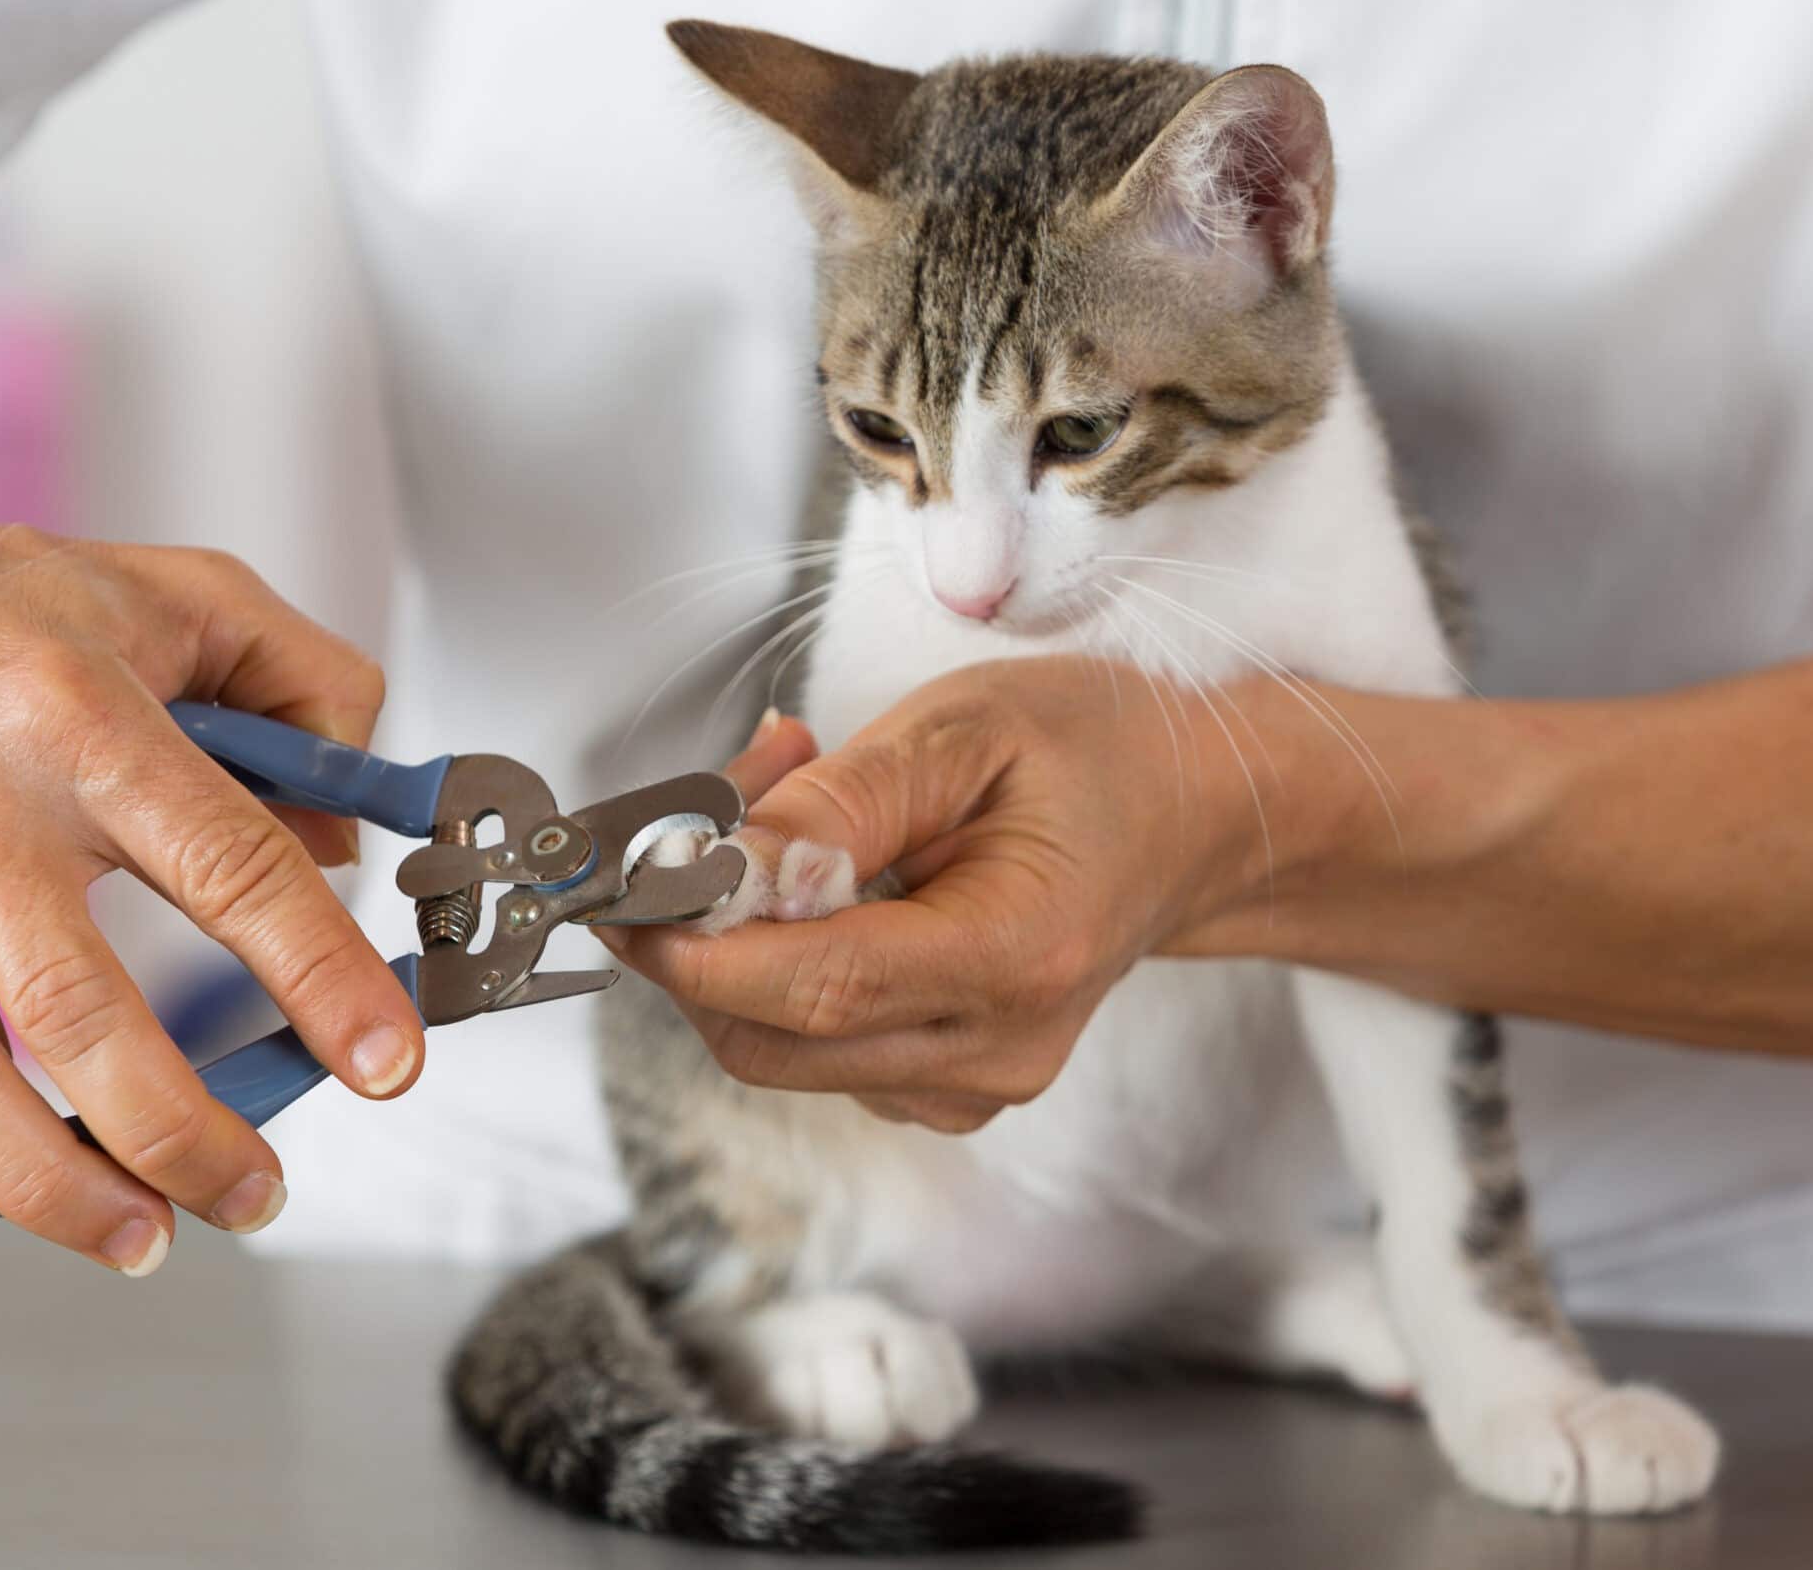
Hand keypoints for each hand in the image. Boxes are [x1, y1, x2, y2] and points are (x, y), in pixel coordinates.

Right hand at [0, 402, 420, 1292]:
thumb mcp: (181, 594)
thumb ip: (308, 691)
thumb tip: (353, 841)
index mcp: (76, 721)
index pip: (228, 866)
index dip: (320, 976)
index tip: (386, 1063)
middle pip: (77, 1010)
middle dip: (181, 1132)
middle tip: (257, 1192)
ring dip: (53, 1184)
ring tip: (148, 1239)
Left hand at [608, 659, 1291, 1131]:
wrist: (1195, 816)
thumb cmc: (1094, 751)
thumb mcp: (967, 726)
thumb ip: (841, 804)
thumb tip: (719, 869)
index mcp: (1016, 958)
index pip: (814, 988)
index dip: (694, 946)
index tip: (617, 882)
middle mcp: (996, 1051)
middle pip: (771, 1042)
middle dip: (696, 938)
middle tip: (701, 811)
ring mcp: (973, 1085)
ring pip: (779, 1049)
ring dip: (738, 942)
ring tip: (788, 803)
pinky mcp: (945, 1085)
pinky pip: (816, 1047)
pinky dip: (780, 965)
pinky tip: (824, 873)